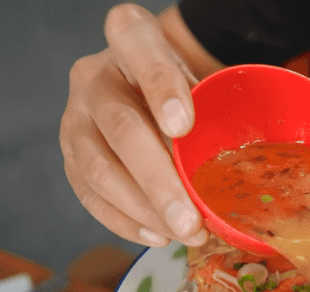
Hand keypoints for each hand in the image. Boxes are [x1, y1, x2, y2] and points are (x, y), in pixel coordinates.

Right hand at [60, 4, 207, 247]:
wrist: (148, 91)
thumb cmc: (182, 89)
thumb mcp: (201, 79)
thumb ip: (212, 110)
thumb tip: (240, 171)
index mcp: (129, 39)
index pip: (138, 45)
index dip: (160, 86)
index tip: (184, 126)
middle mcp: (92, 76)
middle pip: (119, 126)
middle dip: (157, 180)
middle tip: (190, 219)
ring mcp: (74, 118)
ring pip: (98, 169)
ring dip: (144, 210)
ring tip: (184, 233)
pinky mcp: (69, 157)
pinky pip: (90, 195)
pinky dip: (126, 222)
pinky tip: (158, 235)